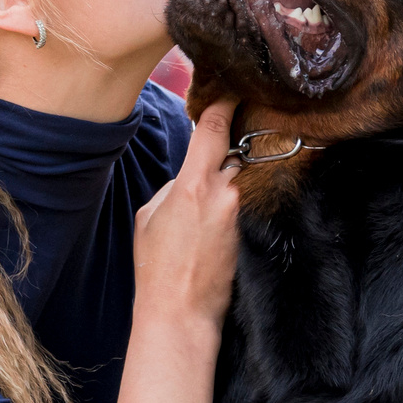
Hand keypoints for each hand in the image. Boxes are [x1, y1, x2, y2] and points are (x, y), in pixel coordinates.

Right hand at [133, 98, 239, 333]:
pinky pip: (250, 204)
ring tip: (227, 184)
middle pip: (237, 152)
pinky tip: (232, 211)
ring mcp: (243, 215)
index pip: (213, 131)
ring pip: (245, 179)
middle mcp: (224, 194)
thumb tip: (191, 177)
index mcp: (193, 185)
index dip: (223, 106)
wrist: (181, 312)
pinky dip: (243, 201)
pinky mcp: (252, 233)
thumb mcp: (150, 217)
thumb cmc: (157, 267)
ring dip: (237, 178)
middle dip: (233, 146)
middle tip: (232, 139)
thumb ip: (173, 188)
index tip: (232, 90)